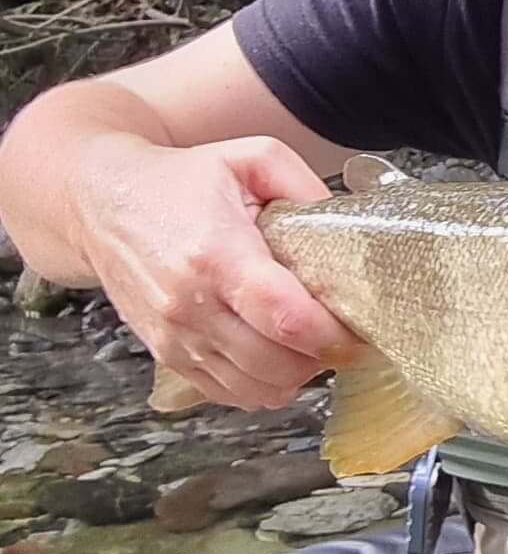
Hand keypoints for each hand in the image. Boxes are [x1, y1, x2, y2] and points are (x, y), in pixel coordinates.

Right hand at [70, 134, 361, 413]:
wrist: (101, 204)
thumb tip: (346, 228)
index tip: (358, 331)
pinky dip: (261, 386)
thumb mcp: (250, 158)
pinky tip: (273, 354)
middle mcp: (191, 305)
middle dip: (321, 358)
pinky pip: (229, 395)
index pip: (287, 319)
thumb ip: (305, 187)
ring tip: (305, 343)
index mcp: (218, 254)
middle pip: (277, 365)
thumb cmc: (179, 181)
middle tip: (338, 334)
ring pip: (256, 390)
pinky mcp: (167, 356)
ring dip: (294, 375)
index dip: (333, 336)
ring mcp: (176, 338)